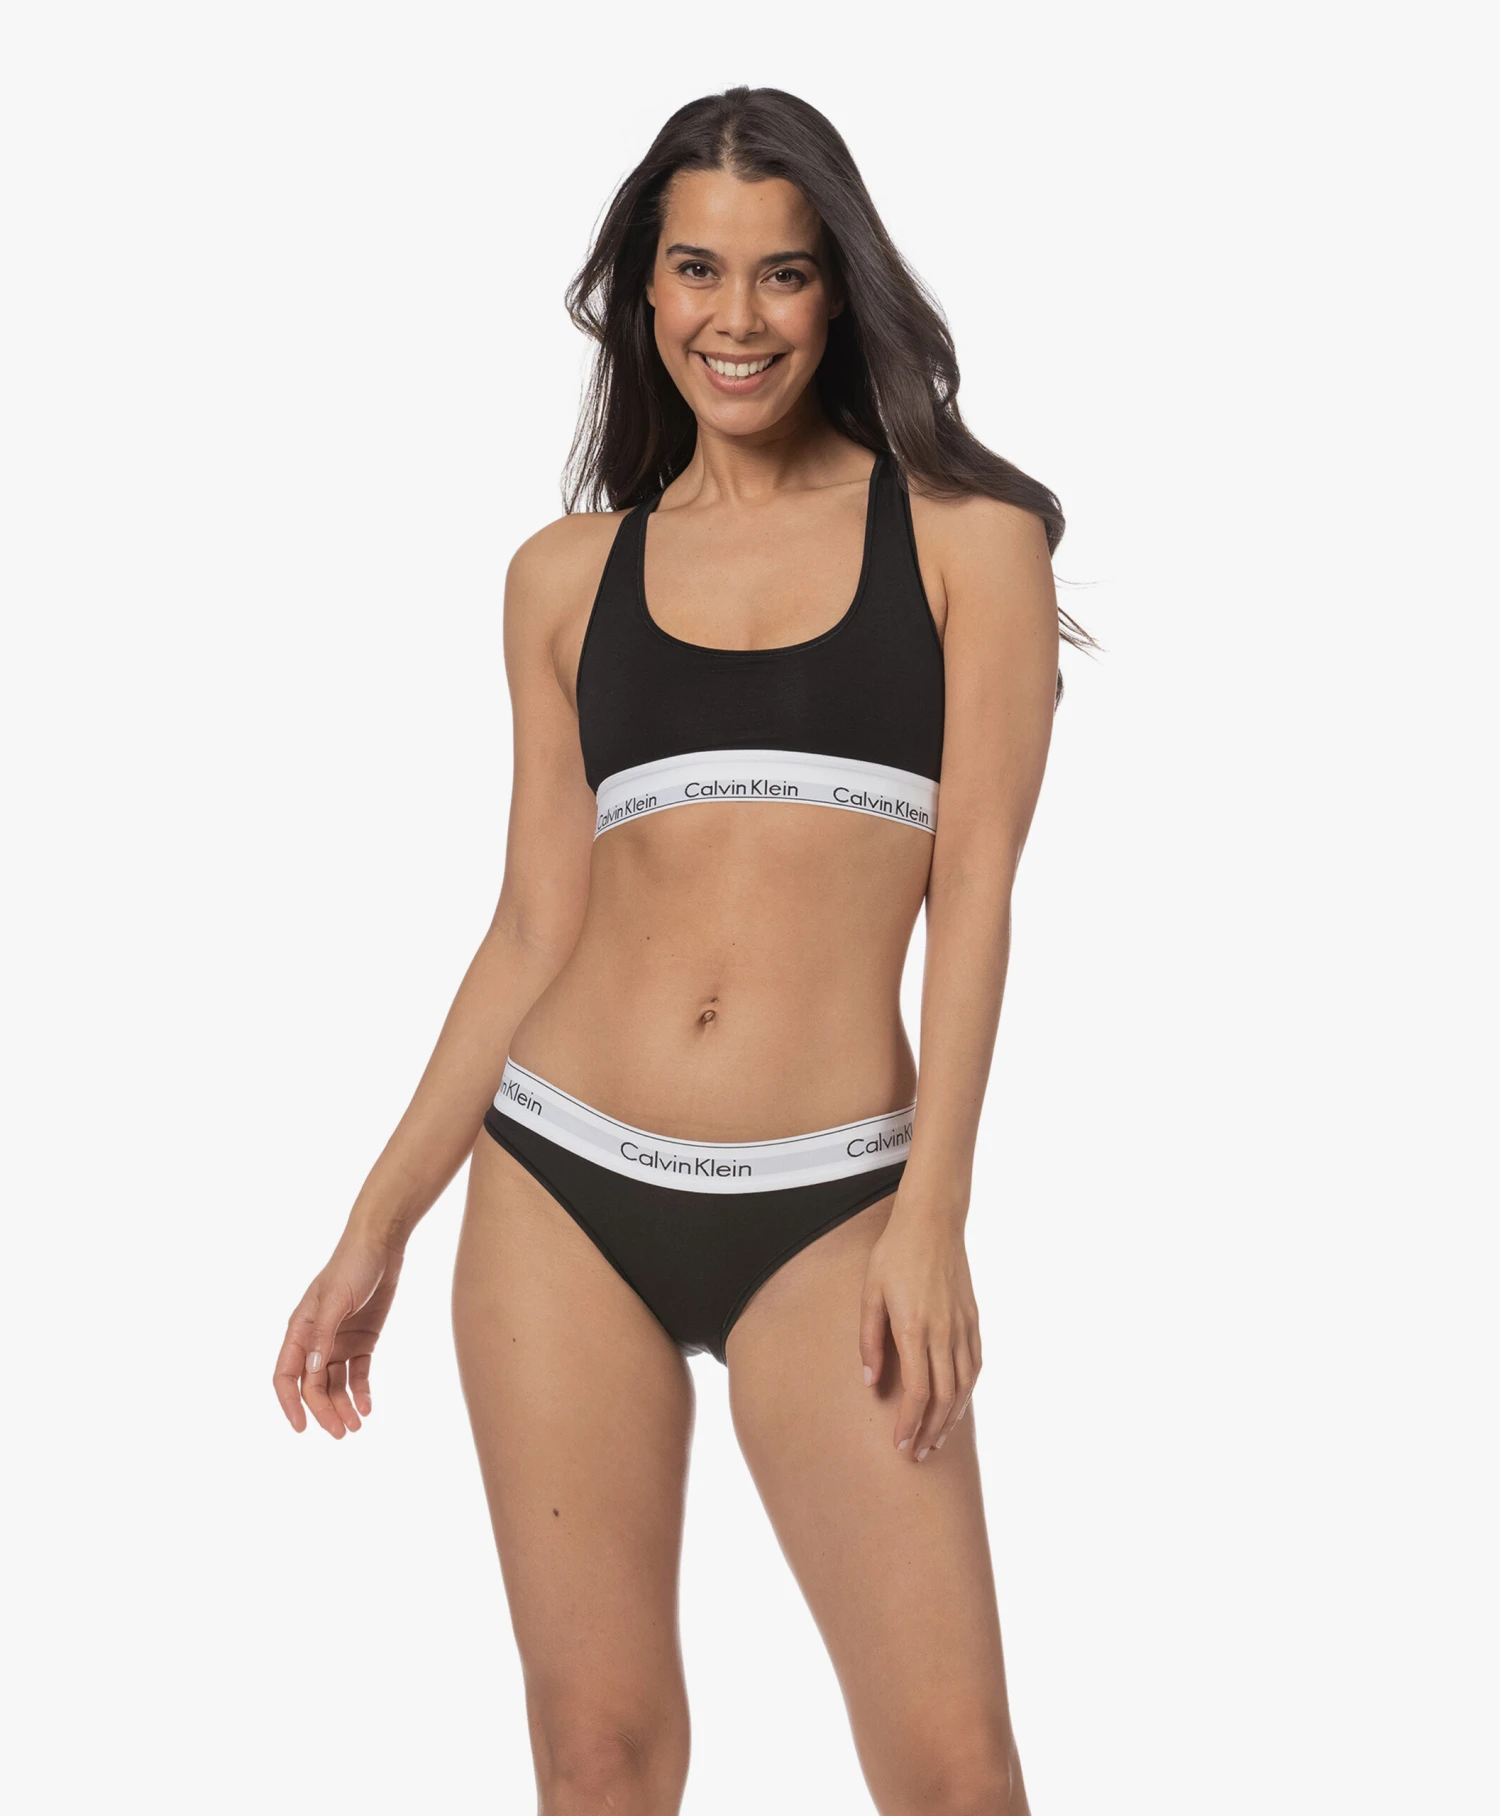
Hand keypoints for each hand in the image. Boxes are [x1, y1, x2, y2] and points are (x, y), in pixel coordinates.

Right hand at [272, 1231, 402, 1437]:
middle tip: (341, 1433)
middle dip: (324, 1411)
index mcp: (300, 1329)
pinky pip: (358, 1373)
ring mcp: (340, 1341)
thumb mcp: (336, 1298)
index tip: (301, 1428)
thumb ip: (323, 1334)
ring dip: (343, 1406)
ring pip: (336, 1384)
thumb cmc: (353, 1265)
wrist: (382, 1244)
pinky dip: (361, 1392)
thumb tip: (311, 1370)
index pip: (286, 1375)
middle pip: (314, 1385)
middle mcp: (317, 1339)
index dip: (290, 1403)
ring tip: (357, 1426)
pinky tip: (368, 1407)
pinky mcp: (363, 1340)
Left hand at [858, 1200, 979, 1460]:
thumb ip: (869, 1340)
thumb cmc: (894, 1255)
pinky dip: (966, 1392)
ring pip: (963, 1387)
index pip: (916, 1392)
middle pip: (942, 1398)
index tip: (901, 1446)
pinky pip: (974, 1365)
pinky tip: (956, 1404)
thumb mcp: (870, 1293)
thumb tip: (872, 1383)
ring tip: (936, 1440)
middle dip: (930, 1432)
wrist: (933, 1221)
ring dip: (950, 1419)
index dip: (910, 1424)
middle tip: (918, 1456)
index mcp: (914, 1329)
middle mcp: (944, 1333)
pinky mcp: (973, 1319)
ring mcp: (962, 1327)